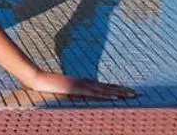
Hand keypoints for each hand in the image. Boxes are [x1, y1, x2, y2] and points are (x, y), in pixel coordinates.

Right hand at [22, 70, 137, 101]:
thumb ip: (72, 93)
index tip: (129, 92)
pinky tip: (115, 97)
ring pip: (105, 89)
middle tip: (138, 94)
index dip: (118, 89)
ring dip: (119, 92)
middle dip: (124, 91)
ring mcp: (82, 85)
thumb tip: (78, 96)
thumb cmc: (48, 86)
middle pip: (109, 87)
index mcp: (84, 83)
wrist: (38, 79)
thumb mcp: (63, 91)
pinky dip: (106, 94)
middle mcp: (86, 82)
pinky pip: (94, 93)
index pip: (105, 87)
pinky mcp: (77, 88)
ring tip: (131, 95)